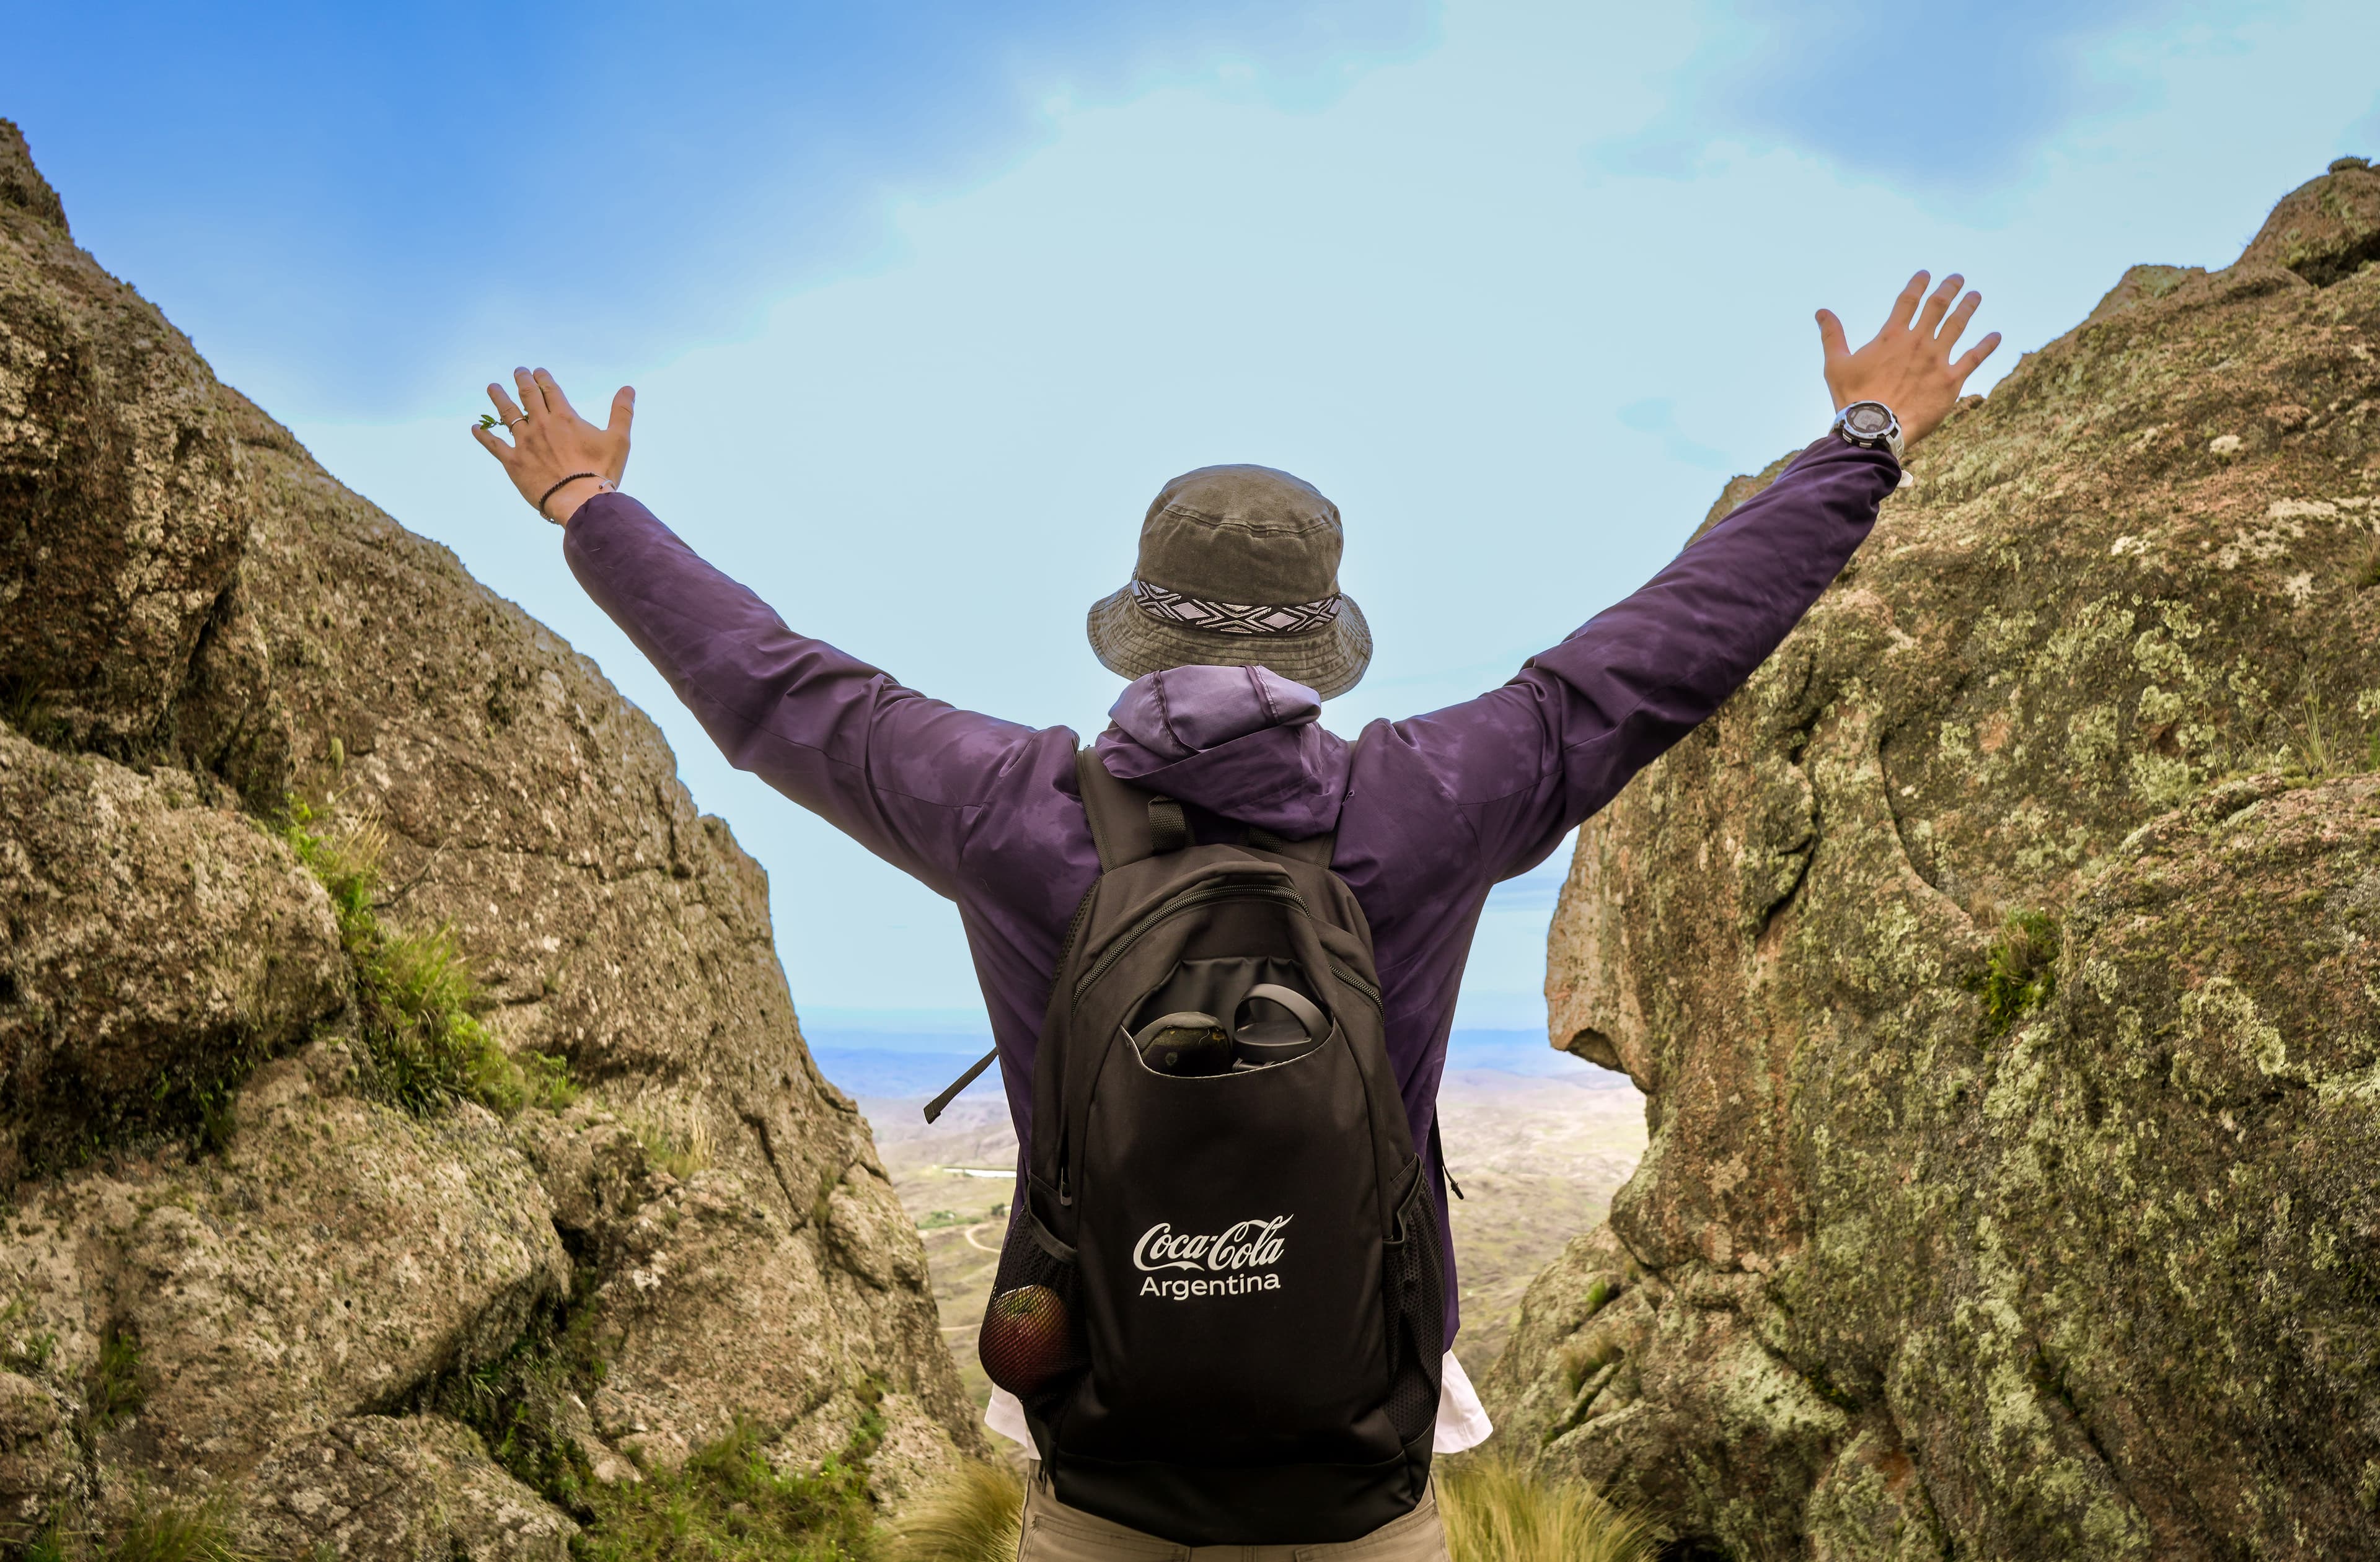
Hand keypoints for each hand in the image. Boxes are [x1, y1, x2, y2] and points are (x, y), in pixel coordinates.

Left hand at [470, 368, 633, 523]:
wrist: (579, 500)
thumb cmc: (601, 471)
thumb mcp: (619, 439)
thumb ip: (622, 411)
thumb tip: (629, 388)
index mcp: (564, 417)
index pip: (550, 389)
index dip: (543, 377)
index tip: (538, 371)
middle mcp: (541, 424)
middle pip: (527, 395)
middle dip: (522, 380)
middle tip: (518, 372)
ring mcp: (524, 442)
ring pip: (507, 413)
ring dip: (499, 398)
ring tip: (493, 388)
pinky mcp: (513, 461)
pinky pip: (493, 444)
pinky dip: (483, 435)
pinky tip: (474, 428)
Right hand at [1816, 273, 2000, 448]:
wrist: (1875, 429)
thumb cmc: (1852, 398)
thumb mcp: (1835, 364)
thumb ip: (1832, 335)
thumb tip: (1821, 312)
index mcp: (1892, 335)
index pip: (1908, 300)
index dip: (1918, 284)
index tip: (1926, 274)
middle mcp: (1918, 341)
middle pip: (1938, 306)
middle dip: (1948, 288)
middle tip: (1957, 278)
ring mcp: (1937, 359)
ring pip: (1957, 325)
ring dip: (1968, 307)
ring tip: (1975, 296)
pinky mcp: (1951, 380)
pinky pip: (1974, 358)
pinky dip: (1986, 345)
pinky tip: (1996, 335)